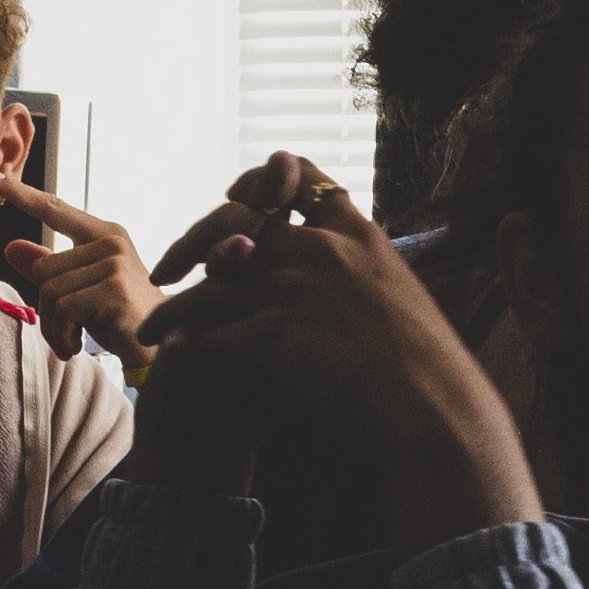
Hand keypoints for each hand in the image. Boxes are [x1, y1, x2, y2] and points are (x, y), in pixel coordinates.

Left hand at [0, 181, 152, 359]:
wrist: (159, 351)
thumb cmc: (119, 319)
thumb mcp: (79, 291)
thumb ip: (48, 267)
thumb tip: (11, 248)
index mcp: (105, 234)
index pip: (55, 210)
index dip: (22, 195)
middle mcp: (112, 242)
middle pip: (44, 269)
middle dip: (47, 307)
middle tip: (65, 329)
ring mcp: (116, 264)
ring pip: (50, 291)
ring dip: (54, 326)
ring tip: (71, 340)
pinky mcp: (115, 289)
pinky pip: (64, 309)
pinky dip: (62, 334)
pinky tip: (76, 345)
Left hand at [132, 155, 538, 552]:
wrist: (438, 412)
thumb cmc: (430, 372)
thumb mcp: (403, 301)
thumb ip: (365, 278)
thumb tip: (351, 285)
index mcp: (360, 236)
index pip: (302, 176)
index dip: (260, 181)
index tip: (234, 197)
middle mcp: (323, 250)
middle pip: (236, 219)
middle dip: (193, 240)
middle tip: (169, 267)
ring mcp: (297, 288)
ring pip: (210, 281)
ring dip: (173, 305)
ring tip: (151, 326)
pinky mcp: (275, 333)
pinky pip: (209, 330)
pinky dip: (186, 342)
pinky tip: (171, 355)